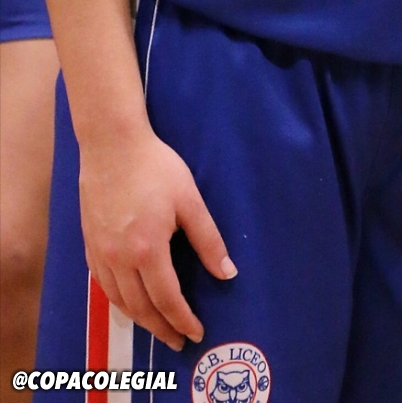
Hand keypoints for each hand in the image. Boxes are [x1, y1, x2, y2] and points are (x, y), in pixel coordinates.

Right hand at [78, 129, 235, 349]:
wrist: (111, 145)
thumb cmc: (155, 167)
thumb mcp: (189, 199)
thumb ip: (208, 239)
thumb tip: (227, 272)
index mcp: (147, 250)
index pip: (167, 299)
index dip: (183, 319)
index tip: (196, 333)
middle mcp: (119, 259)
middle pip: (141, 308)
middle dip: (162, 328)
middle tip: (178, 341)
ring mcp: (100, 254)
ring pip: (119, 301)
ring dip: (140, 320)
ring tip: (157, 328)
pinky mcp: (89, 245)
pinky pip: (103, 286)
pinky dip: (119, 302)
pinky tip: (129, 302)